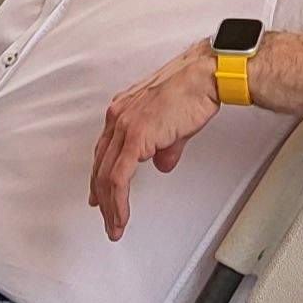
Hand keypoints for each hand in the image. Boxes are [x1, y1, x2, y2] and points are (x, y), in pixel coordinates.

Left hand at [90, 43, 223, 239]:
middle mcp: (118, 118)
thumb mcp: (174, 125)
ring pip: (106, 176)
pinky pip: (119, 178)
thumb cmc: (193, 90)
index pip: (103, 151)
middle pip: (100, 167)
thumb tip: (162, 163)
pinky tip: (122, 215)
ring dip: (109, 206)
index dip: (99, 177)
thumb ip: (164, 147)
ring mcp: (124, 127)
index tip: (99, 196)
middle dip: (102, 198)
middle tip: (107, 219)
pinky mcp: (136, 138)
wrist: (204, 76)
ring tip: (115, 225)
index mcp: (122, 111)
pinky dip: (118, 201)